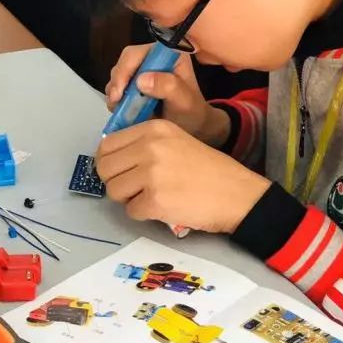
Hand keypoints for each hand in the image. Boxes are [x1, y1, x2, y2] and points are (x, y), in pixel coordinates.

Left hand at [96, 120, 270, 233]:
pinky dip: (143, 214)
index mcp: (154, 128)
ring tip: (151, 197)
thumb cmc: (210, 170)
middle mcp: (150, 147)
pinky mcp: (155, 200)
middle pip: (105, 168)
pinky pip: (131, 211)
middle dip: (115, 181)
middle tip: (134, 189)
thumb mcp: (177, 141)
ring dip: (128, 199)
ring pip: (113, 191)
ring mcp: (151, 174)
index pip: (108, 144)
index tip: (122, 171)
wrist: (237, 194)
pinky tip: (163, 208)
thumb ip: (145, 144)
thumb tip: (112, 158)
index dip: (111, 162)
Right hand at [105, 44, 229, 147]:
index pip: (139, 53)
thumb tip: (142, 80)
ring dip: (115, 91)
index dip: (126, 69)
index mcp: (169, 53)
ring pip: (119, 73)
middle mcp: (155, 57)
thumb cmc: (191, 111)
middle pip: (126, 61)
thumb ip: (168, 87)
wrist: (191, 126)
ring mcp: (143, 69)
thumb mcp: (184, 100)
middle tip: (116, 102)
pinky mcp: (135, 82)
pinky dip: (116, 97)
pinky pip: (118, 86)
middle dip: (118, 81)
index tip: (120, 91)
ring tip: (119, 108)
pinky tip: (121, 109)